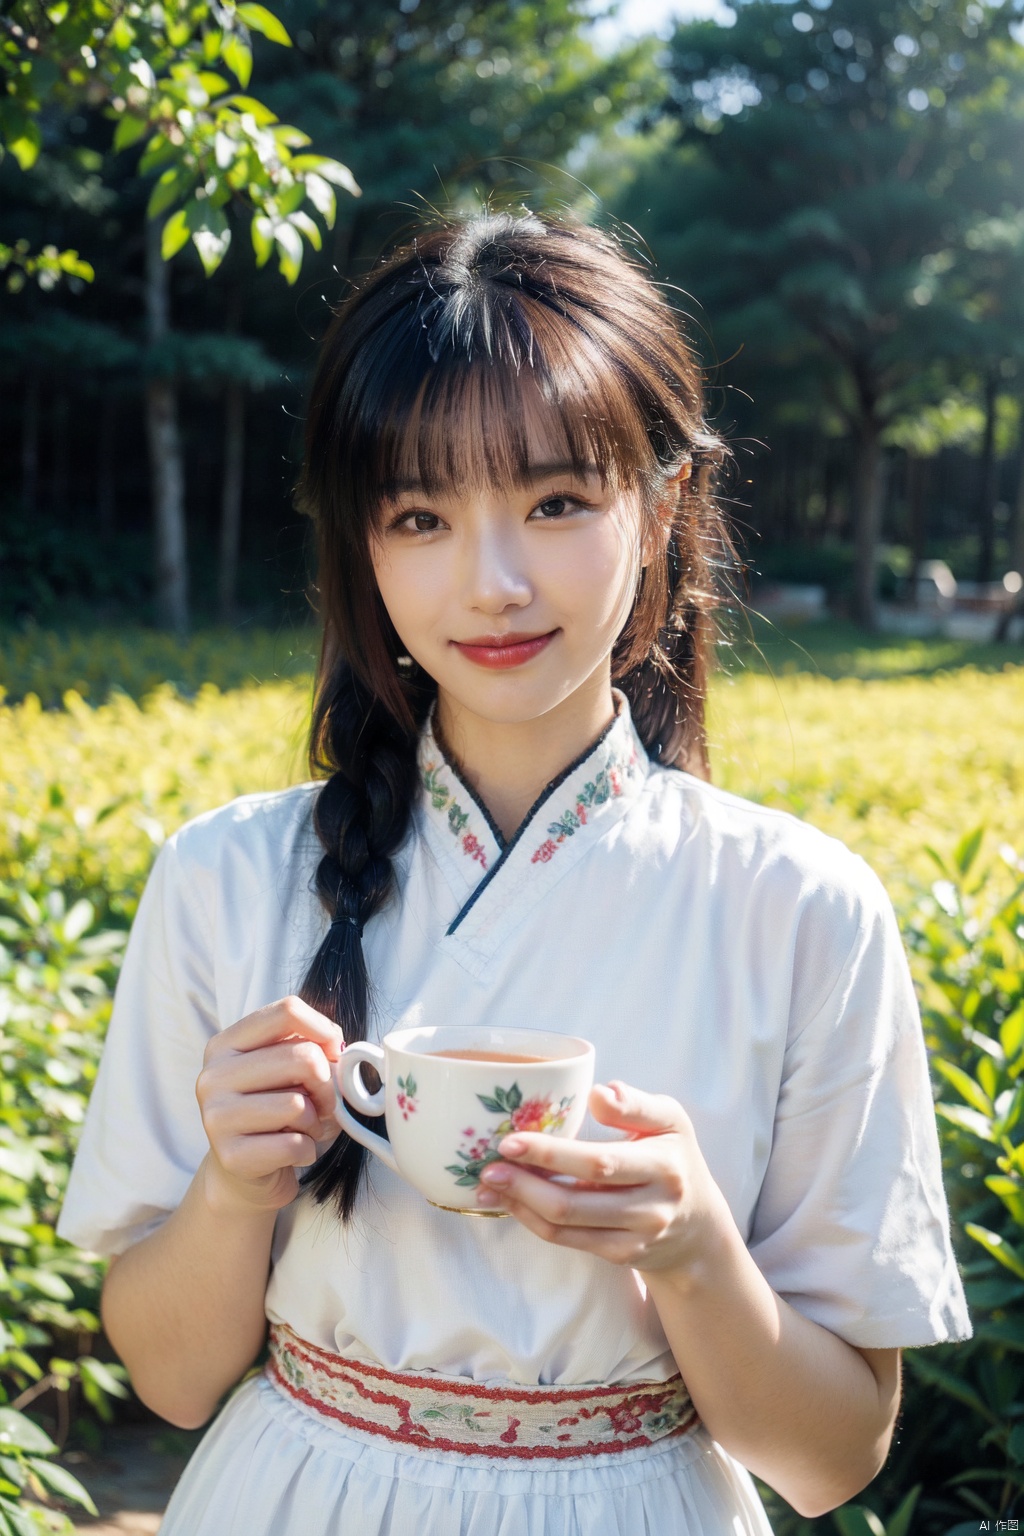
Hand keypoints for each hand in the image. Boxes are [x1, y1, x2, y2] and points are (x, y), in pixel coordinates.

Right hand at [195, 995, 343, 1215]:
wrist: (244, 1174)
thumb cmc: (274, 1113)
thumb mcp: (286, 1070)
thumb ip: (310, 1047)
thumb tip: (339, 1048)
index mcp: (226, 1044)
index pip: (287, 1011)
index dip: (324, 1029)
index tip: (334, 1051)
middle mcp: (213, 1076)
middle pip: (302, 1057)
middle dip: (328, 1084)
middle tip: (324, 1102)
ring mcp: (216, 1117)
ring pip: (299, 1103)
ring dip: (316, 1121)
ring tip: (303, 1128)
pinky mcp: (230, 1156)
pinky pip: (295, 1144)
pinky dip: (307, 1150)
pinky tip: (293, 1151)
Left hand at [475, 1080, 733, 1275]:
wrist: (699, 1229)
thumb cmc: (676, 1160)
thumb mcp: (672, 1121)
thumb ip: (637, 1105)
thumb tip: (598, 1092)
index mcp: (662, 1165)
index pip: (599, 1162)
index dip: (551, 1154)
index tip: (510, 1140)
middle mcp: (650, 1207)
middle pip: (575, 1201)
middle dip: (524, 1183)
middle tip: (488, 1164)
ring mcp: (634, 1237)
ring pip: (566, 1225)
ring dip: (521, 1205)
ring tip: (488, 1184)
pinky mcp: (619, 1256)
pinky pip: (568, 1241)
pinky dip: (534, 1222)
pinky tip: (511, 1203)